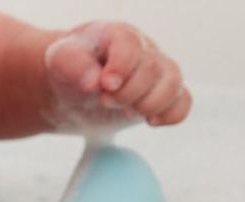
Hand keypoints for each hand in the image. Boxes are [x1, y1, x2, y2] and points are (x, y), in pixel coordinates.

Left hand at [44, 21, 191, 130]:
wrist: (77, 90)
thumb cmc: (71, 70)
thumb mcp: (61, 61)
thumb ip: (74, 64)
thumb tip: (95, 82)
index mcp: (118, 35)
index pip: (130, 45)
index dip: (120, 68)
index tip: (104, 86)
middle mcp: (144, 50)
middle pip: (152, 69)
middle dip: (128, 93)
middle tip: (105, 101)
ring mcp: (157, 73)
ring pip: (174, 83)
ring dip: (151, 104)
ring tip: (128, 112)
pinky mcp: (163, 96)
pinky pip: (183, 103)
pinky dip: (171, 115)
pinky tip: (149, 122)